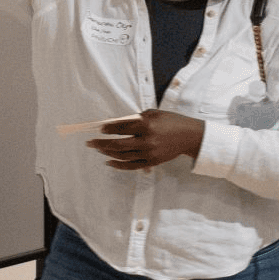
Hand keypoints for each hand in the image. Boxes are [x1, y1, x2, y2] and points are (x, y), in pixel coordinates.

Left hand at [86, 109, 204, 170]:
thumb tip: (115, 123)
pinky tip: (109, 162)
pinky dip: (118, 165)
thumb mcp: (152, 113)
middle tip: (90, 143)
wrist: (189, 136)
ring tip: (98, 149)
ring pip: (122, 156)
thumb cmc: (170, 121)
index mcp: (146, 125)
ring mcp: (149, 153)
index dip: (107, 129)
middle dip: (101, 143)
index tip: (99, 129)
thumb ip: (134, 118)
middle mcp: (146, 140)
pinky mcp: (152, 162)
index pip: (120, 128)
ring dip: (107, 153)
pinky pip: (131, 166)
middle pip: (117, 145)